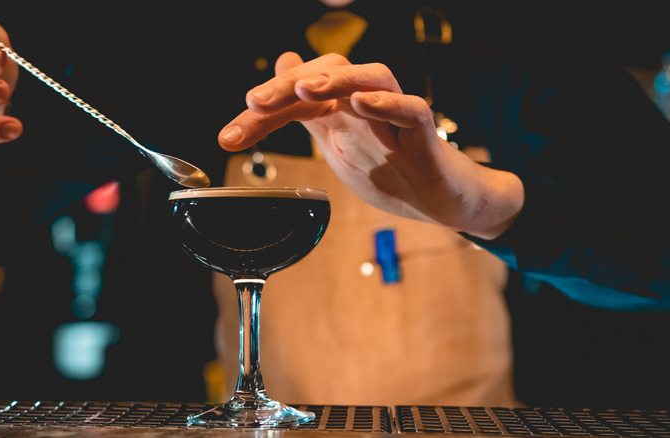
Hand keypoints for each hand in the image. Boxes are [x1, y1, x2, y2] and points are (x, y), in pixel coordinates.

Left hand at [218, 52, 522, 238]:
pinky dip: (386, 103)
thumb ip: (309, 115)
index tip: (228, 137)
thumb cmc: (393, 170)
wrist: (442, 201)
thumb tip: (281, 77)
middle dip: (287, 87)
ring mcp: (396, 115)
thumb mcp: (339, 145)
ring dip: (336, 79)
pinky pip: (410, 108)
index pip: (295, 99)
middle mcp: (365, 105)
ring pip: (372, 76)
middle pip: (329, 74)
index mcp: (340, 111)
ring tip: (304, 89)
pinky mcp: (424, 133)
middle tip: (254, 102)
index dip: (259, 116)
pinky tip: (359, 104)